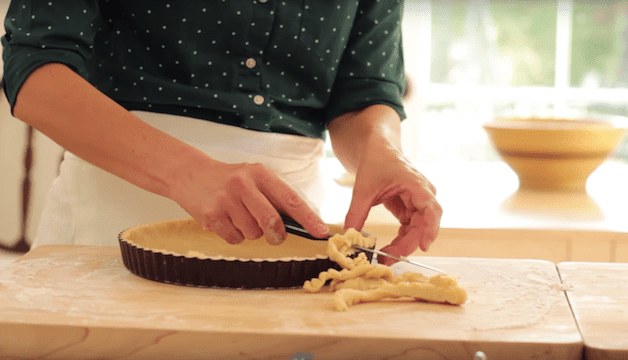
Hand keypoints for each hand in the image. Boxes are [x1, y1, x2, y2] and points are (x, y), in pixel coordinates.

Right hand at [171, 159, 329, 244]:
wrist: (191, 174)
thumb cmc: (230, 180)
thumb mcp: (254, 178)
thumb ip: (274, 197)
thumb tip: (301, 224)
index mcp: (260, 174)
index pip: (290, 199)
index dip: (308, 218)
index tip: (321, 232)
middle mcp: (243, 184)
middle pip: (271, 222)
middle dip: (277, 234)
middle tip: (275, 235)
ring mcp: (225, 200)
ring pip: (253, 233)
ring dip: (250, 232)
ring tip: (239, 217)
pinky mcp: (211, 215)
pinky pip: (234, 239)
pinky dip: (234, 236)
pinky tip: (226, 221)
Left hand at [343, 142, 441, 265]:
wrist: (378, 149)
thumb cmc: (375, 162)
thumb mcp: (362, 188)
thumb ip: (356, 213)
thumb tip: (348, 237)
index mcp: (415, 184)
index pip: (430, 208)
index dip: (430, 228)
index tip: (423, 246)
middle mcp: (422, 193)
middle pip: (424, 224)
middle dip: (409, 244)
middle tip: (388, 259)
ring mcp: (418, 202)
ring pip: (418, 229)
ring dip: (404, 245)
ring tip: (385, 258)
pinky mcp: (410, 208)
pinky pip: (410, 228)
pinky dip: (401, 239)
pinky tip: (388, 249)